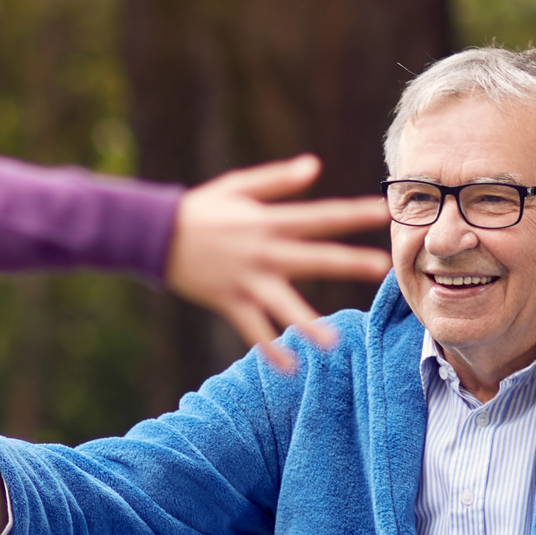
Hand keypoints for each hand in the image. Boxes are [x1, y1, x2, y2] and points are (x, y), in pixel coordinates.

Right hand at [163, 155, 388, 370]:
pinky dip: (268, 350)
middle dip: (348, 262)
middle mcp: (262, 252)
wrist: (153, 234)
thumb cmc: (199, 209)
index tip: (382, 211)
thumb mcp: (238, 186)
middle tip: (382, 267)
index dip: (351, 213)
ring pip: (282, 305)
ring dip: (307, 324)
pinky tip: (289, 369)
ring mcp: (245, 280)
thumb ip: (278, 180)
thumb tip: (314, 165)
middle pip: (313, 258)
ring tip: (333, 342)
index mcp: (268, 221)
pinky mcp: (227, 301)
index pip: (319, 216)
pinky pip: (252, 329)